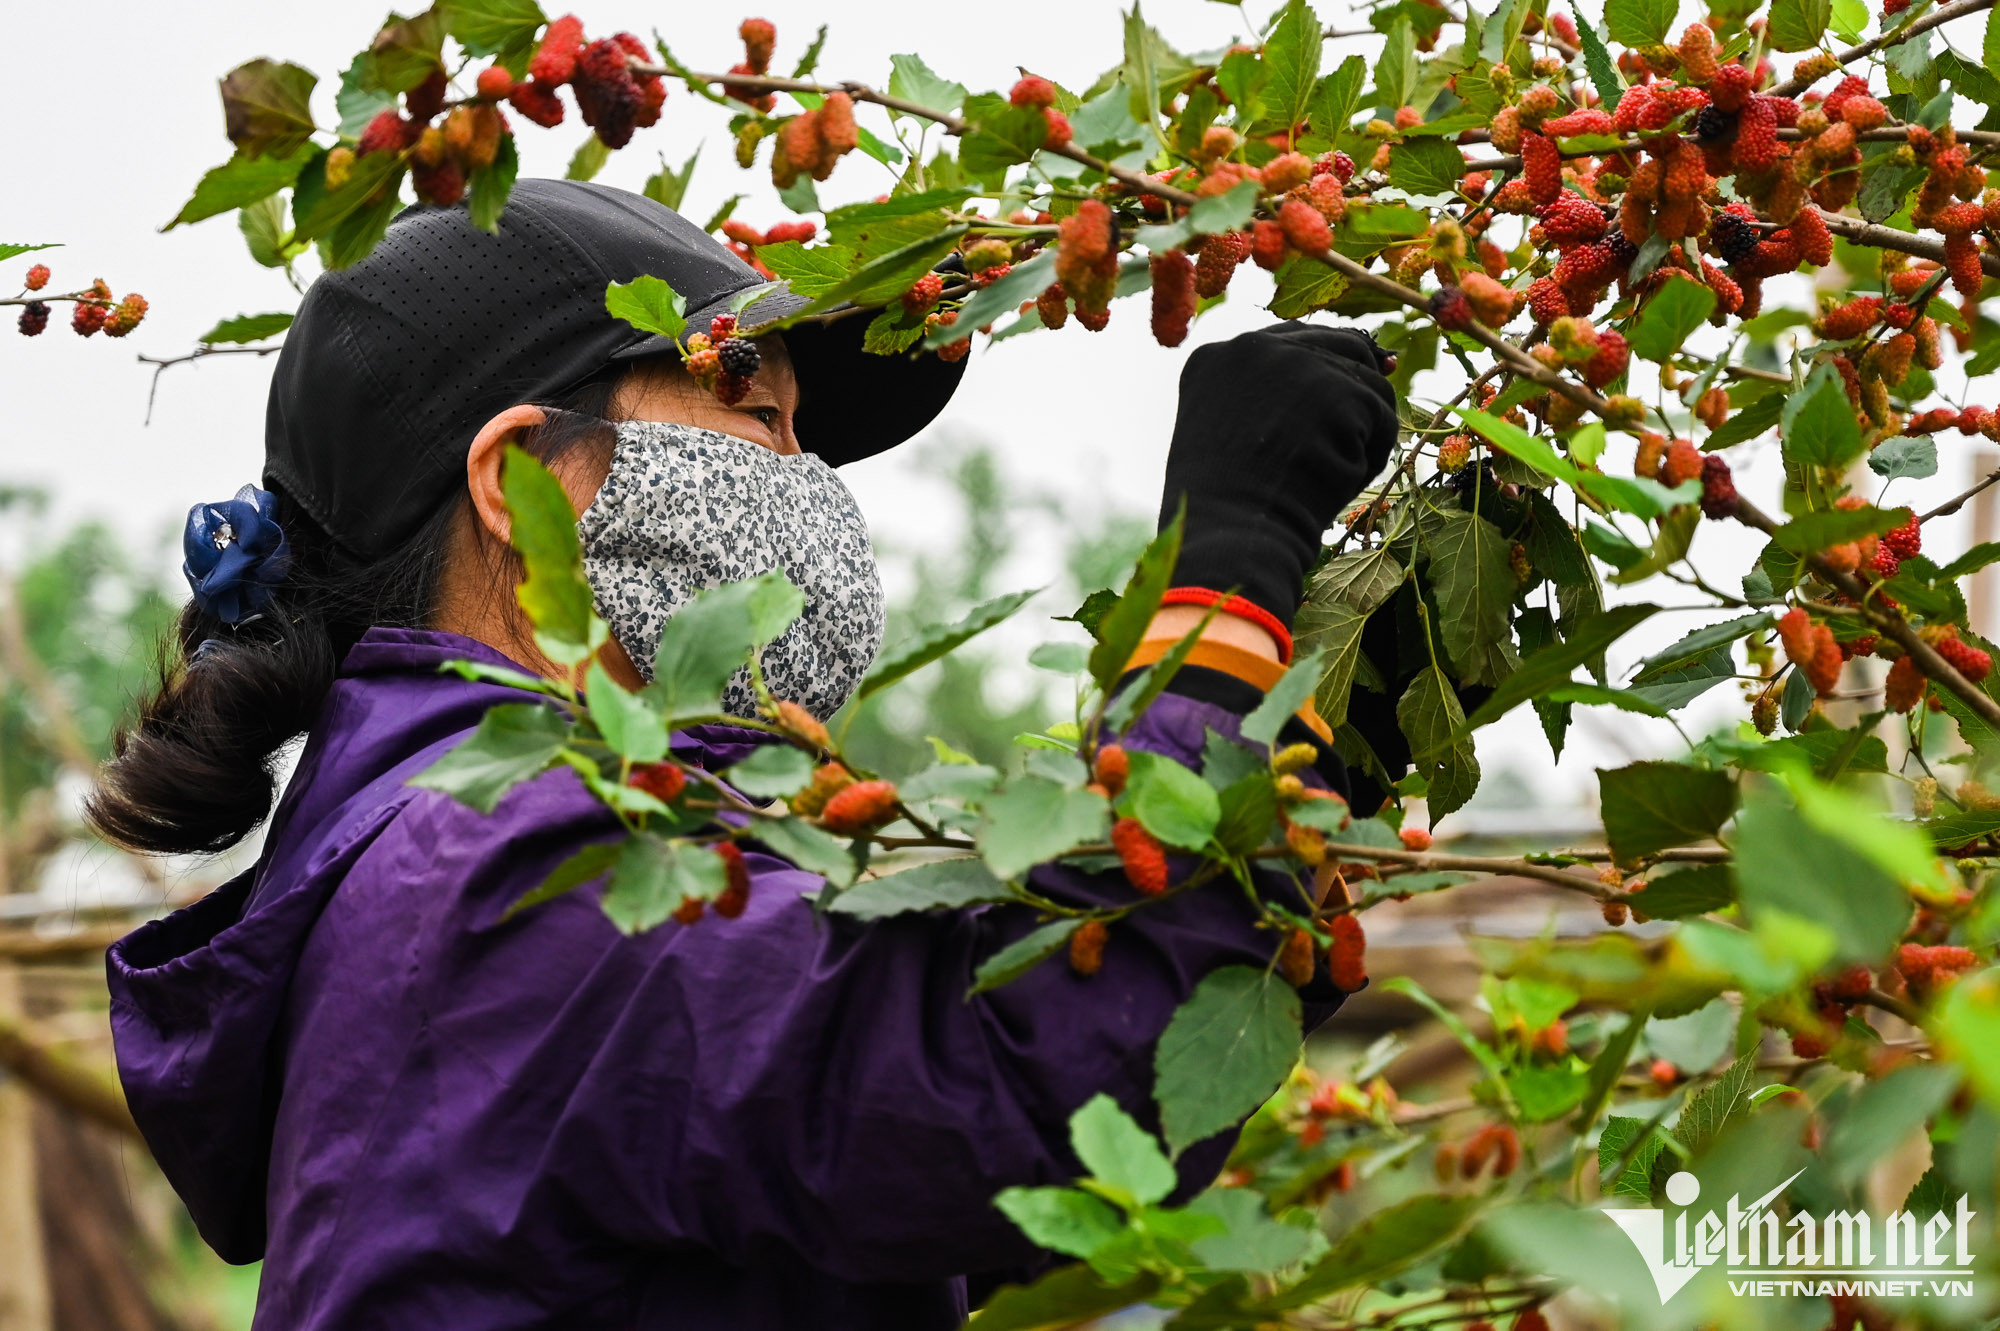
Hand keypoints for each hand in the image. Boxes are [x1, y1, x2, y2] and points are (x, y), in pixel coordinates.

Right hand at [1158, 322, 1399, 628]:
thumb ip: (1267, 398)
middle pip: (1337, 344)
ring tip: (1334, 474)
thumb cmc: (1228, 507)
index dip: (1324, 366)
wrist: (1233, 535)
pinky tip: (1341, 481)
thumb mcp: (1227, 435)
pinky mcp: (1338, 390)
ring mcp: (1296, 364)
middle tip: (1367, 426)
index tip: (1340, 398)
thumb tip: (1355, 367)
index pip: (1289, 341)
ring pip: (1366, 383)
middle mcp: (1252, 348)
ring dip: (1365, 428)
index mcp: (1216, 359)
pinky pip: (1382, 415)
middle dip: (1357, 387)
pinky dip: (1374, 452)